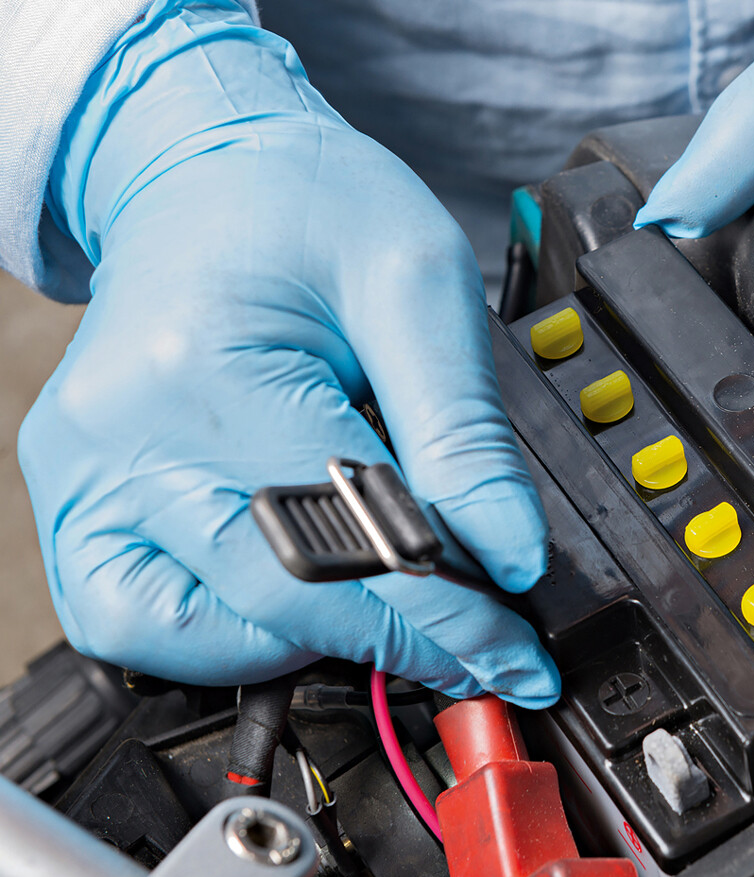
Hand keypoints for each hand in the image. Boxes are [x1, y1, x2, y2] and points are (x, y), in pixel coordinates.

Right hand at [19, 0, 559, 707]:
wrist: (209, 181)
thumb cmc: (305, 210)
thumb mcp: (418, 283)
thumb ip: (462, 431)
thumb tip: (506, 557)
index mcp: (205, 369)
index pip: (348, 539)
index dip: (444, 616)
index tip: (510, 654)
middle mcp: (121, 435)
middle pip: (275, 601)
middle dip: (393, 643)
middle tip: (474, 653)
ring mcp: (85, 475)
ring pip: (197, 637)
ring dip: (304, 648)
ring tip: (379, 611)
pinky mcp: (80, 499)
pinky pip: (133, 618)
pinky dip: (223, 638)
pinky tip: (285, 603)